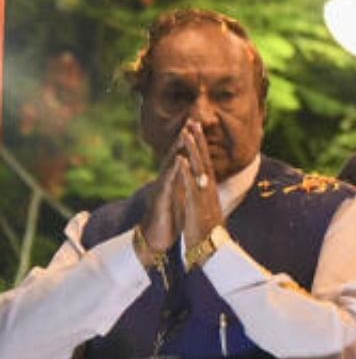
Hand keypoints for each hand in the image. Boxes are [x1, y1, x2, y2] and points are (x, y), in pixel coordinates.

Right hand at [138, 136, 186, 261]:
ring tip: (184, 134)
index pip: (182, 156)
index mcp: (174, 180)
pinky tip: (178, 160)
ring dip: (177, 149)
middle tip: (191, 120)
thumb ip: (184, 184)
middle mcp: (167, 181)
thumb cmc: (169, 218)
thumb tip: (191, 174)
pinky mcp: (161, 200)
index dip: (189, 141)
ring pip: (170, 165)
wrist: (156, 239)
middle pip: (175, 155)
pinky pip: (167, 183)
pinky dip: (173, 170)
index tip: (197, 125)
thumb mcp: (180, 197)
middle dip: (183, 138)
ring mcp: (162, 189)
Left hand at [176, 119, 223, 247]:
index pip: (206, 162)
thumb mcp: (207, 208)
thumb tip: (205, 187)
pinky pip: (191, 185)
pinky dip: (186, 171)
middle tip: (194, 123)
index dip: (201, 146)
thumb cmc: (208, 231)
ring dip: (193, 151)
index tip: (196, 130)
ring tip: (187, 135)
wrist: (212, 249)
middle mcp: (209, 189)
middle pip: (204, 160)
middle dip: (199, 141)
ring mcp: (204, 195)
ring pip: (198, 168)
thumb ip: (206, 195)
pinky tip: (181, 160)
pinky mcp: (197, 204)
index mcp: (209, 189)